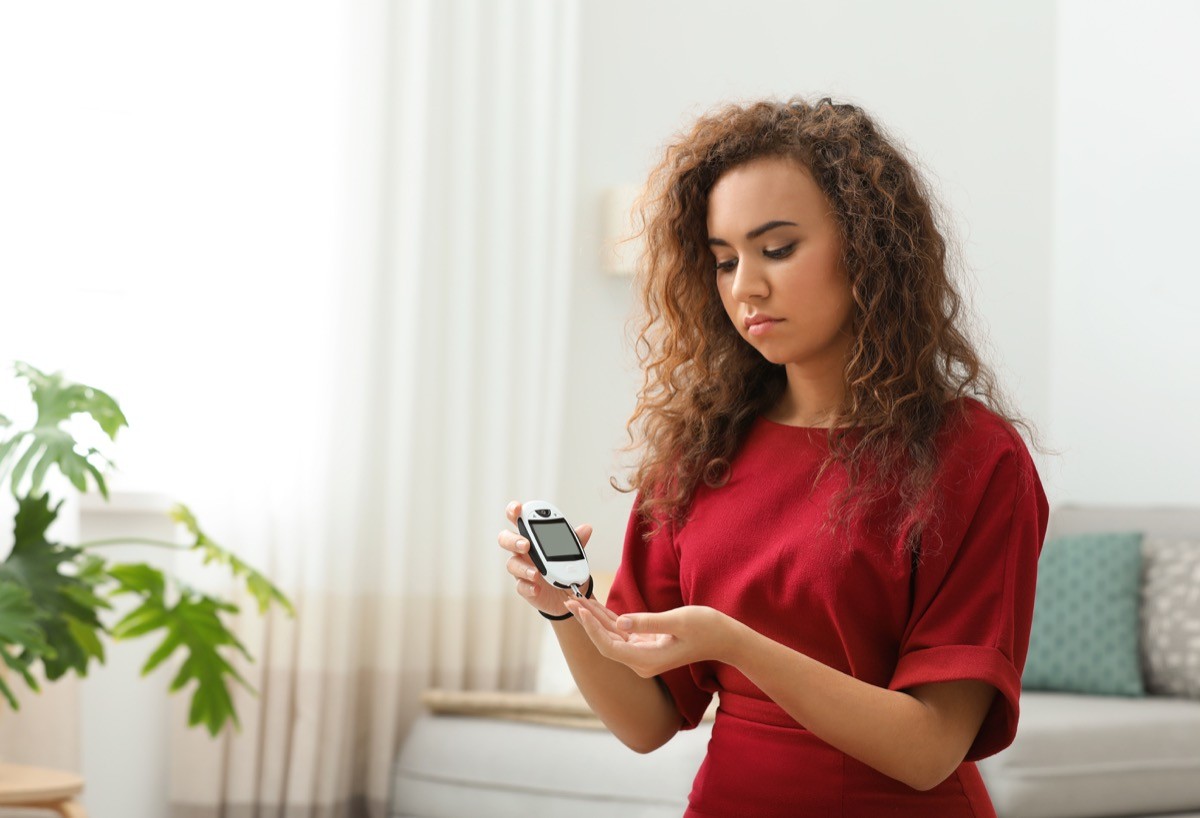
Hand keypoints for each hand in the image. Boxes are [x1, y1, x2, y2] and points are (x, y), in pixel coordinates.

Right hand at [498, 500, 592, 617]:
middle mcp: (523, 551)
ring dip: (523, 567)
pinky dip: (528, 587)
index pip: (518, 519)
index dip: (514, 511)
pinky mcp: (524, 587)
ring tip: (536, 573)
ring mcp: (522, 569)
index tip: (518, 508)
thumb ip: (576, 541)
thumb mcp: (573, 552)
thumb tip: (586, 528)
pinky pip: (520, 586)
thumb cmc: (564, 565)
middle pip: (505, 539)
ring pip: (512, 564)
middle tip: (526, 544)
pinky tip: (537, 588)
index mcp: (532, 536)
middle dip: (513, 540)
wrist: (569, 592)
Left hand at [564, 595, 736, 677]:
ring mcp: (643, 653)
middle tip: (569, 598)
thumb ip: (648, 622)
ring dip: (594, 617)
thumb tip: (620, 623)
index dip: (592, 628)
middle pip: (605, 641)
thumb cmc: (706, 628)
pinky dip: (608, 618)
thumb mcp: (678, 621)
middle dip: (586, 620)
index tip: (580, 609)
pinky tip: (594, 605)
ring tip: (576, 598)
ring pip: (611, 636)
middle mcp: (641, 660)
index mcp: (646, 660)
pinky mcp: (646, 644)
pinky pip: (621, 631)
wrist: (725, 638)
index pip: (609, 646)